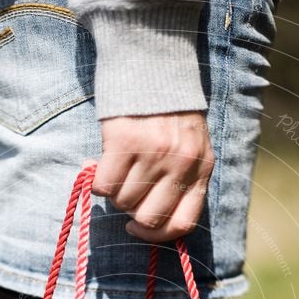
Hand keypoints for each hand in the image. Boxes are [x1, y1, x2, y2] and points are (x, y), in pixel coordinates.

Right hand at [88, 111, 213, 242]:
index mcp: (201, 168)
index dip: (158, 236)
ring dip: (113, 193)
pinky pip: (104, 185)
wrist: (153, 62)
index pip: (183, 223)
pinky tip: (98, 165)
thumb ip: (180, 180)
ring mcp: (154, 153)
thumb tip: (146, 221)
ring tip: (115, 170)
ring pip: (124, 202)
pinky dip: (96, 182)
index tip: (138, 227)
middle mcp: (181, 163)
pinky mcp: (125, 141)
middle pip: (150, 218)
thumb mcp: (190, 147)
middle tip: (125, 194)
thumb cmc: (169, 113)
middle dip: (132, 212)